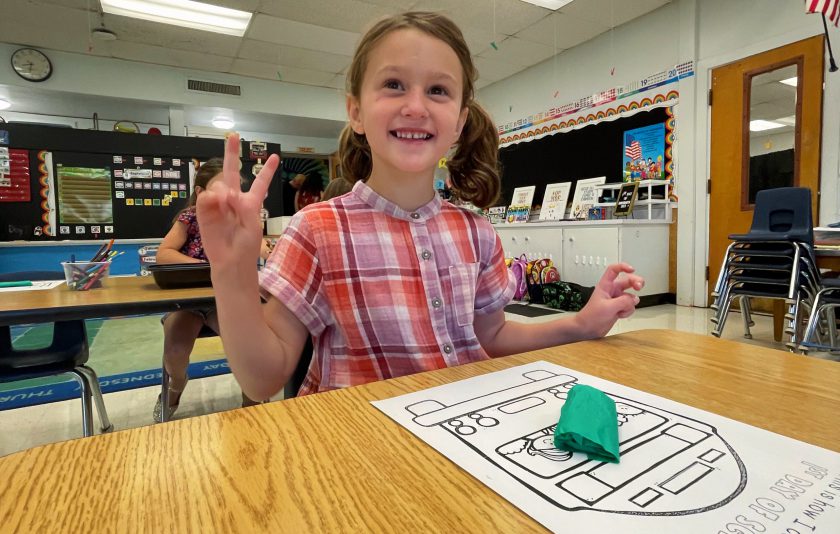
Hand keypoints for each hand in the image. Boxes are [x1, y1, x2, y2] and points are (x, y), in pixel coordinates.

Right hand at [197, 134, 278, 269]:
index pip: (260, 184)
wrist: (230, 264)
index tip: (276, 157)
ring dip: (223, 189)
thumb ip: (243, 206)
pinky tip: (216, 203)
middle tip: (233, 136)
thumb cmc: (245, 248)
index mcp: (251, 204)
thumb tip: (226, 192)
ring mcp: (218, 205)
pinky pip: (205, 198)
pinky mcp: (204, 212)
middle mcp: (234, 201)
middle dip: (232, 154)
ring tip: (227, 203)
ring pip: (218, 185)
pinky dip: (210, 198)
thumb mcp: (252, 226)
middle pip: (233, 173)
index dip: (267, 171)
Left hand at [572, 263, 644, 338]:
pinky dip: (628, 311)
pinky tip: (619, 315)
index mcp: (605, 285)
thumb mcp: (608, 307)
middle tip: (639, 287)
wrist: (587, 329)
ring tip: (620, 310)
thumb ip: (623, 301)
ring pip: (631, 296)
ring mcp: (617, 299)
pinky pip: (630, 306)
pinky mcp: (619, 308)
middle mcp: (612, 290)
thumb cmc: (591, 316)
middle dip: (636, 282)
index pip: (614, 270)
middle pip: (628, 281)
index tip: (632, 270)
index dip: (623, 267)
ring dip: (630, 304)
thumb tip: (635, 299)